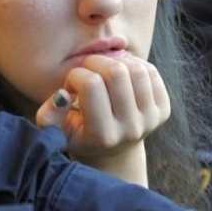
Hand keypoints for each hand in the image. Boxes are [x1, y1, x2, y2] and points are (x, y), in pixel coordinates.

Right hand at [35, 54, 169, 183]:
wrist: (113, 149)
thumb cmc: (79, 134)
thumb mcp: (55, 131)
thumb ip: (48, 115)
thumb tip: (64, 95)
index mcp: (102, 136)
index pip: (91, 85)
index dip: (75, 76)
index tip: (71, 86)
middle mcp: (130, 130)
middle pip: (116, 73)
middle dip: (95, 62)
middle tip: (87, 71)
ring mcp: (150, 120)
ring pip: (136, 69)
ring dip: (115, 61)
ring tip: (103, 71)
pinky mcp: (163, 110)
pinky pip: (151, 72)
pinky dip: (133, 64)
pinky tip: (120, 73)